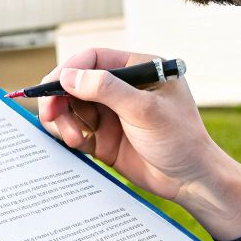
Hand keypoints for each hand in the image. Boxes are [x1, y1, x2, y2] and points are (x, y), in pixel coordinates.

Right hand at [39, 48, 240, 238]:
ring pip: (71, 107)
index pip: (94, 59)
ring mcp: (112, 113)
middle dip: (60, 98)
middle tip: (49, 114)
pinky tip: (77, 143)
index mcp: (139, 69)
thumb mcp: (145, 110)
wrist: (191, 181)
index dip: (69, 70)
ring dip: (64, 120)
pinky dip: (68, 134)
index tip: (53, 86)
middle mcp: (122, 88)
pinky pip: (75, 128)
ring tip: (75, 138)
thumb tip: (69, 76)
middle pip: (76, 83)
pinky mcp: (104, 137)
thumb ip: (107, 89)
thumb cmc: (180, 139)